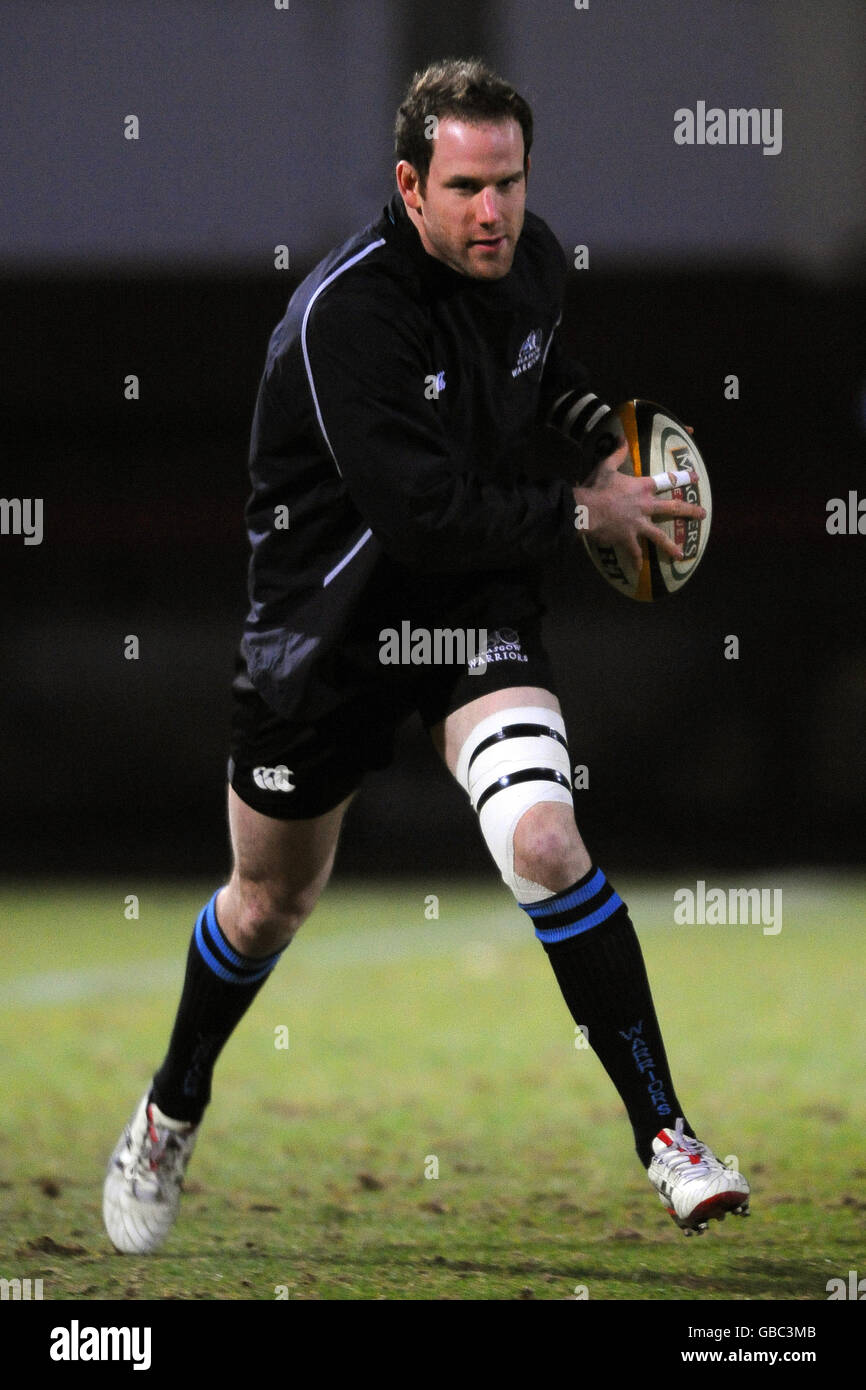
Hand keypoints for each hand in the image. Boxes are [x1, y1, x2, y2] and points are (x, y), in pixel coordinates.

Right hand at [573, 439, 705, 570]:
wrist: (586, 509)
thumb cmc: (596, 487)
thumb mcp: (607, 467)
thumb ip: (618, 453)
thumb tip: (622, 437)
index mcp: (642, 487)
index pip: (668, 481)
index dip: (684, 477)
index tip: (697, 477)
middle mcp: (645, 506)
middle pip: (672, 509)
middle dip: (690, 512)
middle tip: (702, 515)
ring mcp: (638, 524)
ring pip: (660, 537)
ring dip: (671, 546)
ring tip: (681, 554)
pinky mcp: (628, 538)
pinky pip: (634, 552)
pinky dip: (636, 561)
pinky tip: (640, 570)